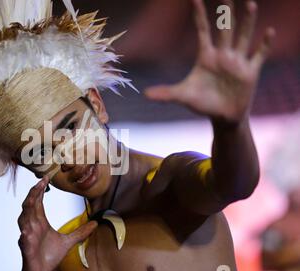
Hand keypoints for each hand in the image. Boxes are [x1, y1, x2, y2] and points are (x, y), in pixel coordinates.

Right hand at [17, 176, 97, 270]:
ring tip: (32, 198)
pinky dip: (24, 235)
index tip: (46, 178)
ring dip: (27, 209)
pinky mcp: (26, 249)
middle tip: (40, 182)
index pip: (38, 202)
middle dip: (33, 194)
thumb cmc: (49, 257)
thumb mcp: (68, 242)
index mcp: (40, 222)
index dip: (40, 190)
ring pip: (24, 219)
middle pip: (29, 206)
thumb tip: (95, 224)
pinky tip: (26, 231)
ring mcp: (28, 237)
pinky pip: (24, 240)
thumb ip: (80, 232)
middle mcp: (32, 227)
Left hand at [145, 0, 275, 123]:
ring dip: (247, 22)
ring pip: (243, 37)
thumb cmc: (203, 104)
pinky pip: (258, 55)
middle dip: (226, 13)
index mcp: (206, 57)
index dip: (198, 15)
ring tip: (250, 4)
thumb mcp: (183, 96)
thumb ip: (166, 93)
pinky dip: (264, 45)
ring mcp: (237, 62)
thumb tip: (145, 94)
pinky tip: (268, 32)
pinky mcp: (250, 72)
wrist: (223, 117)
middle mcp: (223, 55)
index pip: (202, 31)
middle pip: (225, 29)